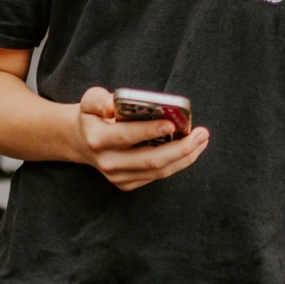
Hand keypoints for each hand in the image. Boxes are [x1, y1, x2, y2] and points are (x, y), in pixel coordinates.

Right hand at [72, 87, 208, 190]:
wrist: (82, 141)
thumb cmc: (94, 116)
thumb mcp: (90, 100)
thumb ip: (99, 99)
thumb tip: (111, 104)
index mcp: (97, 139)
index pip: (126, 136)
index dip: (149, 131)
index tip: (171, 123)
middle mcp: (108, 162)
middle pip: (150, 160)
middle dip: (180, 148)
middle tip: (201, 133)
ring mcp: (118, 177)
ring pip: (158, 171)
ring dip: (185, 157)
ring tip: (202, 140)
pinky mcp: (126, 184)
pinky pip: (157, 175)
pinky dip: (177, 163)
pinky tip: (190, 149)